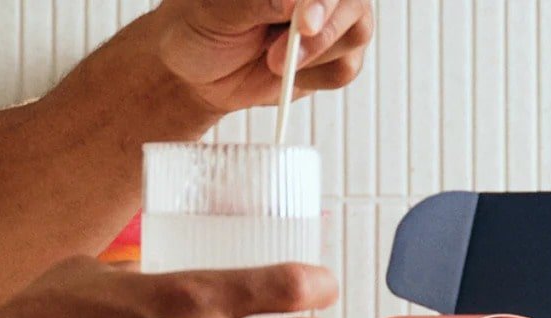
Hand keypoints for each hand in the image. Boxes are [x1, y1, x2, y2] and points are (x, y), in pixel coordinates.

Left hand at [155, 0, 373, 113]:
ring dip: (315, 56)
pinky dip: (316, 77)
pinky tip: (287, 72)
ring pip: (356, 32)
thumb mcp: (216, 10)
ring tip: (273, 62)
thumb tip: (295, 1)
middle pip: (353, 1)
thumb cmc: (198, 27)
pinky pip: (346, 67)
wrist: (194, 72)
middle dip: (322, 32)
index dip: (321, 0)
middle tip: (280, 56)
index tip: (302, 22)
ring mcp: (328, 18)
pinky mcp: (330, 54)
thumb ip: (259, 1)